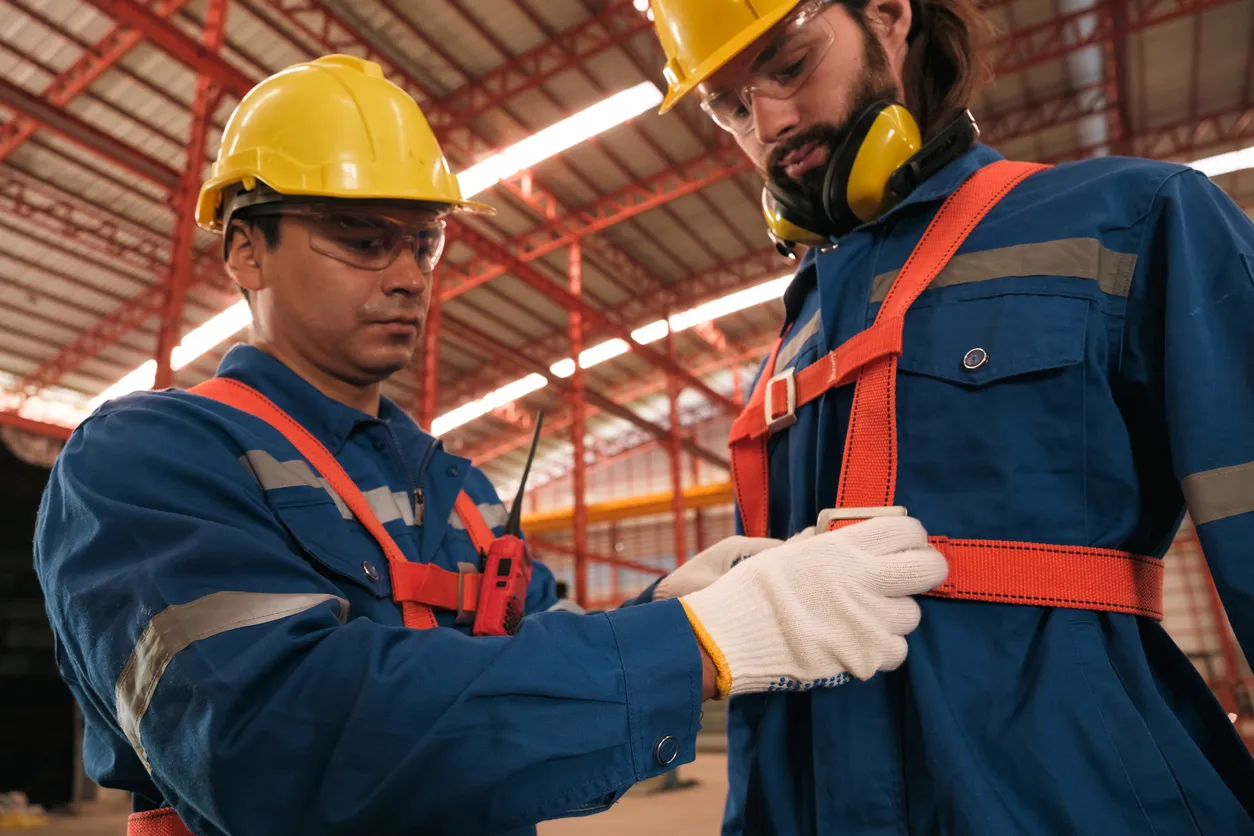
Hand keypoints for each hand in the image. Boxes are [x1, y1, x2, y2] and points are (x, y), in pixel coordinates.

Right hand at [680, 516, 947, 698]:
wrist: (730, 638)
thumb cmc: (752, 591)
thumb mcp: (785, 552)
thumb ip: (819, 544)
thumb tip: (834, 534)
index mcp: (843, 548)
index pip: (907, 529)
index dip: (911, 535)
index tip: (903, 543)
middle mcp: (864, 580)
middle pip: (929, 569)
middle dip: (925, 570)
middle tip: (906, 577)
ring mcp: (869, 621)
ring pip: (912, 615)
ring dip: (894, 615)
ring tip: (866, 616)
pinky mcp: (866, 657)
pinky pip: (897, 651)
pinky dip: (882, 649)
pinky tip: (857, 642)